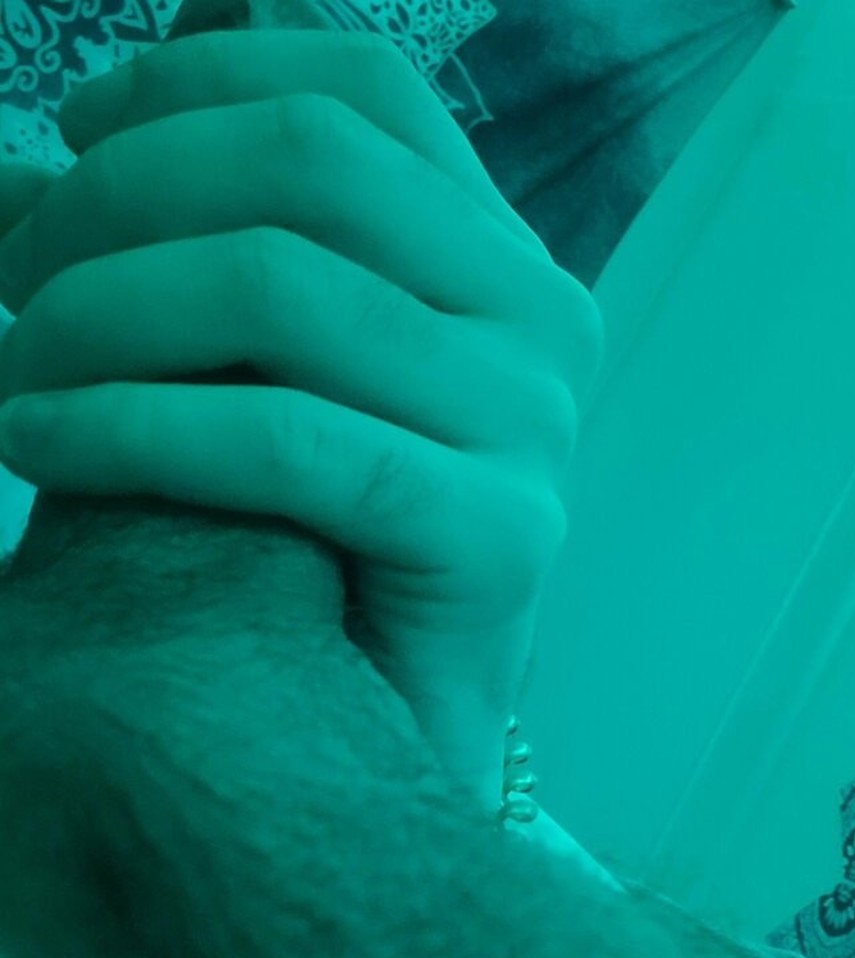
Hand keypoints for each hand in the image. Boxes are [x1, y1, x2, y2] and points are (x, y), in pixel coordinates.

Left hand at [0, 29, 603, 805]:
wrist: (408, 711)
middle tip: (16, 276)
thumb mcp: (269, 369)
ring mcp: (530, 425)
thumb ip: (191, 255)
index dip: (193, 84)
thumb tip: (20, 175)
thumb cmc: (329, 544)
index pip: (358, 93)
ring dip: (98, 313)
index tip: (70, 136)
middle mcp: (539, 318)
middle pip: (306, 167)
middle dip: (120, 200)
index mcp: (500, 258)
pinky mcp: (498, 534)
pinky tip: (40, 443)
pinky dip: (132, 429)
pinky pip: (284, 441)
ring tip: (15, 373)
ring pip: (277, 288)